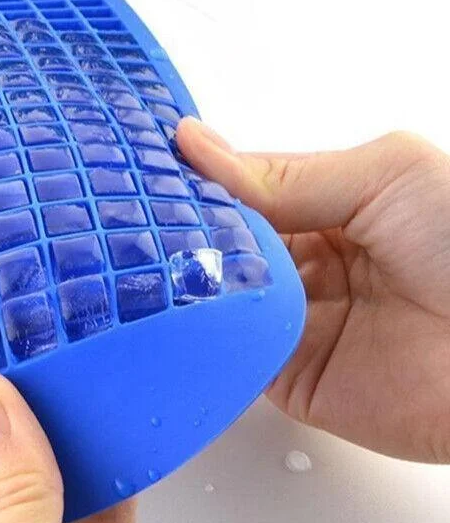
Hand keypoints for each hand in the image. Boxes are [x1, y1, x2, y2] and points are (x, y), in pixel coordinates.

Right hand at [177, 118, 449, 462]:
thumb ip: (286, 173)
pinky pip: (229, 352)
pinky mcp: (285, 376)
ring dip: (188, 281)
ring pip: (217, 296)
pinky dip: (202, 335)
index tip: (149, 168)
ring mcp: (292, 320)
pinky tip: (173, 311)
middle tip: (135, 216)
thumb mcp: (387, 175)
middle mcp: (306, 264)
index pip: (243, 191)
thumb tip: (198, 146)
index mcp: (329, 209)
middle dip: (185, 231)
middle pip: (222, 244)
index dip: (199, 179)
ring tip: (145, 259)